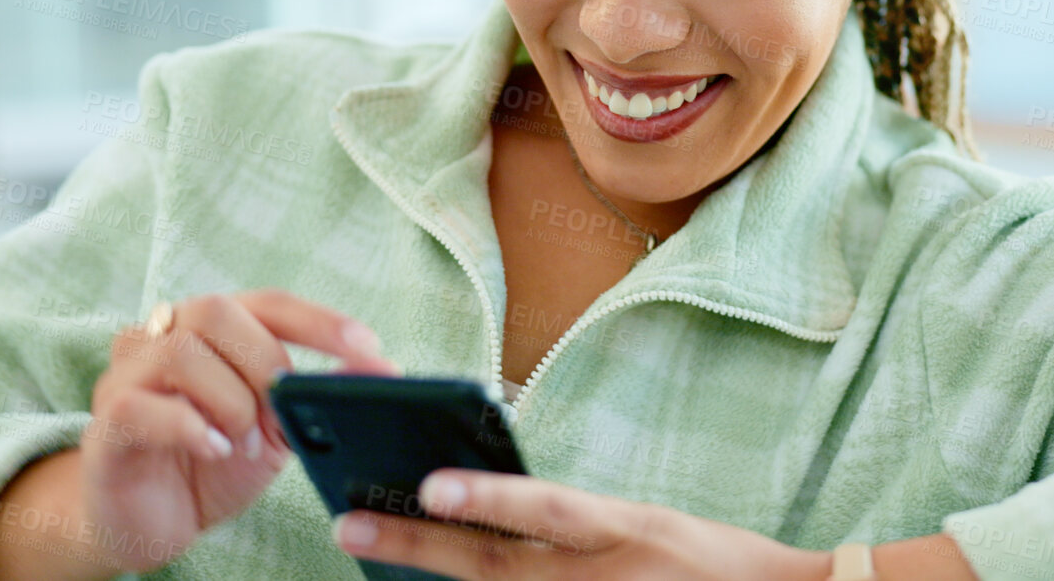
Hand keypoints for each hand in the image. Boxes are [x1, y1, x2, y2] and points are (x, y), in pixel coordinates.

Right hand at [81, 288, 400, 573]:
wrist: (151, 522)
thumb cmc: (213, 463)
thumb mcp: (275, 431)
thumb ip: (309, 397)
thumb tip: (374, 372)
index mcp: (210, 328)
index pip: (269, 303)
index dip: (320, 321)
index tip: (369, 348)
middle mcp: (161, 336)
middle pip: (217, 311)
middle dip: (264, 363)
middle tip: (277, 416)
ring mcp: (127, 376)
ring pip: (181, 353)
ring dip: (230, 402)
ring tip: (242, 444)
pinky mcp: (106, 422)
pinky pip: (141, 406)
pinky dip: (190, 427)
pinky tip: (214, 450)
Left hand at [331, 469, 829, 580]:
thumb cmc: (705, 563)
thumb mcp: (642, 524)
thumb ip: (571, 522)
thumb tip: (484, 513)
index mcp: (623, 528)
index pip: (546, 508)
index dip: (489, 498)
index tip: (428, 483)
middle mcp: (603, 575)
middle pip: (496, 567)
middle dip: (418, 543)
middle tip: (348, 523)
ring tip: (372, 556)